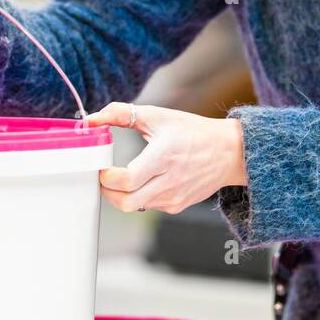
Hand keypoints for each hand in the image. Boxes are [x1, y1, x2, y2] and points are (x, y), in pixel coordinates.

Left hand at [86, 103, 245, 214]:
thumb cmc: (193, 132)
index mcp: (163, 157)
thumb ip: (120, 114)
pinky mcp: (176, 205)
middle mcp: (169, 182)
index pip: (125, 180)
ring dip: (121, 194)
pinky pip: (148, 206)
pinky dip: (138, 196)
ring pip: (134, 206)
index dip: (106, 177)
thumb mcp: (157, 115)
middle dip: (107, 191)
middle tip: (104, 176)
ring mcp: (173, 197)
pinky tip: (144, 180)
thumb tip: (91, 119)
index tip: (101, 165)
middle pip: (124, 202)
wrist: (228, 152)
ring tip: (122, 176)